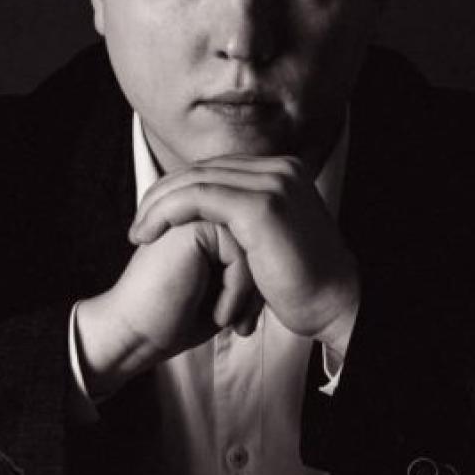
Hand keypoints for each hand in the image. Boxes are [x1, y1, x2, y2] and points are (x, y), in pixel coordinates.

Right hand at [75, 219, 258, 397]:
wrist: (137, 335)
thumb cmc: (181, 319)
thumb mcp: (229, 291)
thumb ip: (251, 264)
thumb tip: (296, 266)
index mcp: (212, 221)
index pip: (262, 241)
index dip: (258, 284)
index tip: (245, 317)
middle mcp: (205, 212)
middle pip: (262, 241)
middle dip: (257, 287)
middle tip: (242, 322)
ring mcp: (197, 213)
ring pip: (256, 246)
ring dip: (247, 292)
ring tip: (230, 320)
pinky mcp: (192, 223)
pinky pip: (240, 251)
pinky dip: (237, 290)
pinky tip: (219, 315)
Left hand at [130, 155, 359, 350]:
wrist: (336, 307)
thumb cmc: (303, 285)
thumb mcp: (273, 240)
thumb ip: (248, 221)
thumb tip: (216, 221)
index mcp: (284, 171)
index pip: (217, 168)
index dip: (179, 189)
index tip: (152, 216)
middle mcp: (280, 168)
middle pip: (204, 169)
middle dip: (163, 194)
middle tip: (138, 223)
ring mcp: (273, 182)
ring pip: (196, 180)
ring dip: (158, 205)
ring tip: (139, 232)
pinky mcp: (262, 205)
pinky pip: (199, 197)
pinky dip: (168, 211)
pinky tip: (150, 232)